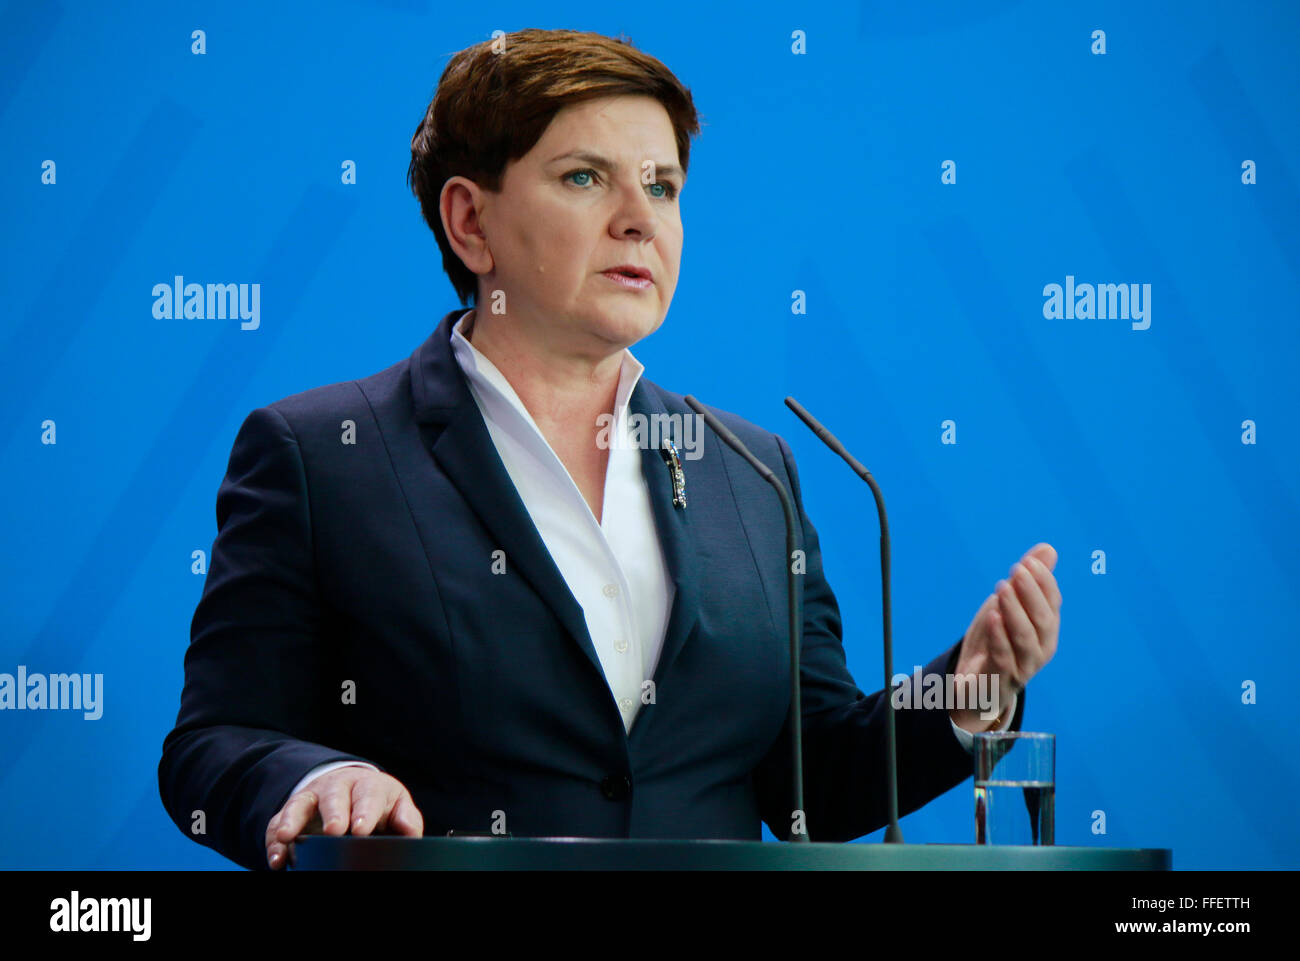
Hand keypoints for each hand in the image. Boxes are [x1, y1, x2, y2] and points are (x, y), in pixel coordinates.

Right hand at [265, 767, 423, 869]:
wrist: (352, 787)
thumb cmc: (378, 803)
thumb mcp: (396, 805)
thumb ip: (406, 818)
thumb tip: (410, 831)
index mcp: (367, 786)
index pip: (368, 795)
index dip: (364, 812)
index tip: (362, 830)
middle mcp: (337, 787)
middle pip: (334, 795)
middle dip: (333, 812)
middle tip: (333, 831)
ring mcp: (311, 799)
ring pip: (299, 804)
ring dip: (292, 820)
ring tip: (288, 837)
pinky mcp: (292, 813)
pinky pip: (278, 824)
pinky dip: (275, 841)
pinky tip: (277, 860)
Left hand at [950, 543, 1060, 732]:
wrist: (976, 685)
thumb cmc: (996, 640)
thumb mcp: (1008, 607)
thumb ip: (1027, 581)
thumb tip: (1047, 549)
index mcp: (1046, 630)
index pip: (1052, 603)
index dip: (1044, 582)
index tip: (1028, 562)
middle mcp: (1042, 648)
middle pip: (1043, 620)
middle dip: (1031, 592)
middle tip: (1016, 570)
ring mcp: (1024, 666)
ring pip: (1025, 638)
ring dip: (1014, 611)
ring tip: (1001, 588)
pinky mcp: (1002, 679)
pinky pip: (1004, 657)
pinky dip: (999, 636)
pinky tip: (992, 615)